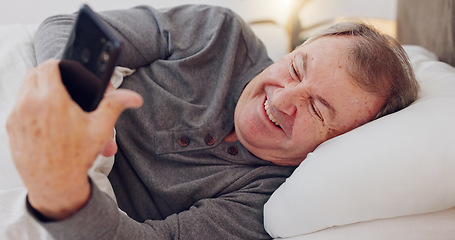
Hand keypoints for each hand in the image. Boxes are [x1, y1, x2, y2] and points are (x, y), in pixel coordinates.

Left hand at [6, 59, 142, 219]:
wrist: (55, 184)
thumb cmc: (76, 158)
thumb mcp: (100, 129)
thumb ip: (115, 105)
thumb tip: (133, 97)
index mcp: (52, 100)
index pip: (49, 66)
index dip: (59, 64)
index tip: (66, 69)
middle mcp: (30, 104)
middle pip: (34, 74)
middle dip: (48, 74)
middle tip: (62, 84)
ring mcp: (17, 116)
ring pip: (24, 88)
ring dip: (37, 88)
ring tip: (54, 99)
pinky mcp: (11, 127)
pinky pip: (18, 106)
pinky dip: (29, 104)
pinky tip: (44, 116)